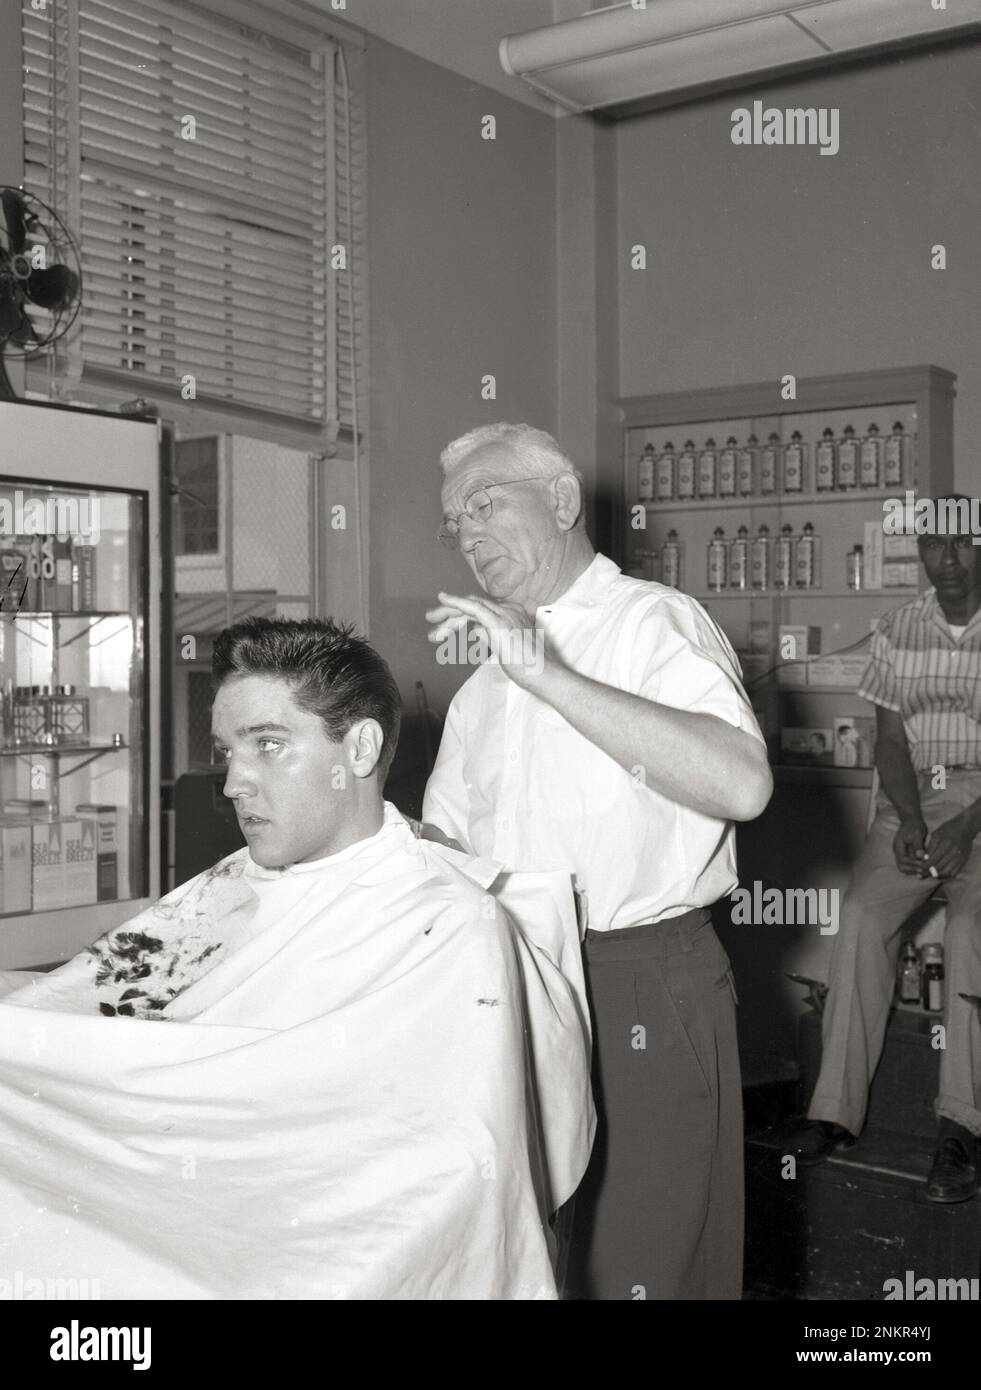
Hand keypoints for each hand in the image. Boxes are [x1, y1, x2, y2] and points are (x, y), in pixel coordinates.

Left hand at [426, 591, 548, 687]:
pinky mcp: (499, 623)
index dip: (460, 615)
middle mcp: (508, 610)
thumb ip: (490, 636)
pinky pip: (474, 608)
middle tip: (431, 621)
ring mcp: (505, 615)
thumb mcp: (505, 649)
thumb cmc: (529, 667)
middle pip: (473, 605)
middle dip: (449, 613)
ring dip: (448, 615)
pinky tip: (443, 599)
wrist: (544, 674)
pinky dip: (457, 602)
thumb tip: (476, 630)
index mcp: (511, 614)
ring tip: (432, 627)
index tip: (444, 626)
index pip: (481, 609)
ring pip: (470, 608)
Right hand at [893, 816, 927, 874]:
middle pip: (902, 867)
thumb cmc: (914, 825)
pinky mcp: (907, 854)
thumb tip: (920, 856)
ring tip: (926, 870)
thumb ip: (918, 845)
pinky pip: (910, 865)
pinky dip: (917, 867)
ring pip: (906, 868)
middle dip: (913, 870)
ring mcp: (902, 854)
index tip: (923, 866)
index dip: (912, 865)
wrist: (911, 820)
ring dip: (915, 870)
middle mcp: (898, 852)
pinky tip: (925, 866)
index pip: (903, 861)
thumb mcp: (917, 833)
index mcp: (898, 846)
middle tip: (924, 871)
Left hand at [922, 812, 977, 878]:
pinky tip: (938, 874)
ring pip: (946, 872)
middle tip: (920, 875)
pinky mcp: (963, 861)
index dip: (924, 866)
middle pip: (938, 867)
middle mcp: (953, 852)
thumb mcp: (935, 835)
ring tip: (928, 875)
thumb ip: (929, 847)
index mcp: (945, 844)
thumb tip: (921, 859)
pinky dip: (945, 875)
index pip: (932, 859)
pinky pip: (953, 872)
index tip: (917, 868)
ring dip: (936, 875)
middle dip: (928, 872)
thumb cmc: (947, 830)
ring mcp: (959, 858)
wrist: (965, 829)